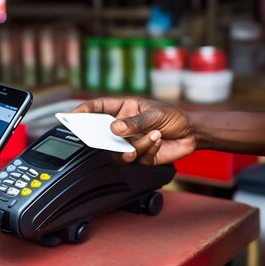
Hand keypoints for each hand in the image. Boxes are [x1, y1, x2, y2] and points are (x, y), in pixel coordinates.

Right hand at [73, 97, 195, 164]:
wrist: (192, 134)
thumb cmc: (172, 117)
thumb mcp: (154, 114)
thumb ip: (134, 122)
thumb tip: (114, 129)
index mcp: (124, 110)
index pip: (99, 108)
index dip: (84, 110)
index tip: (73, 115)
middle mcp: (124, 127)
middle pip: (103, 133)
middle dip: (101, 137)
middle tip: (101, 138)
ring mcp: (130, 142)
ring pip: (120, 151)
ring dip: (136, 145)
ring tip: (153, 135)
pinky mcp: (140, 156)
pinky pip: (137, 157)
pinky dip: (149, 148)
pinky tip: (158, 140)